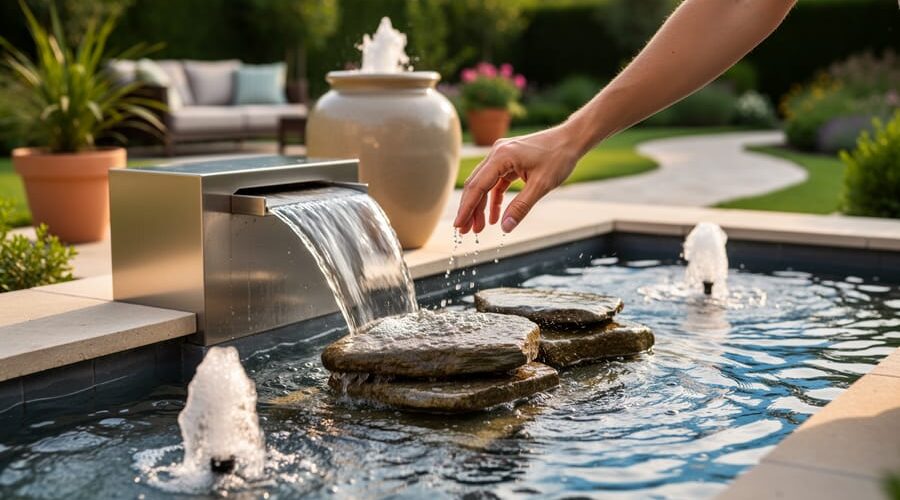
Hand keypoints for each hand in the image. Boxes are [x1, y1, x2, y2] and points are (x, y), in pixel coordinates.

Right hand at [454, 124, 581, 233]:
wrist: (571, 139)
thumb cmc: (559, 158)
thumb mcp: (541, 186)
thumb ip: (521, 207)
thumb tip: (505, 228)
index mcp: (501, 157)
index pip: (477, 186)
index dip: (466, 209)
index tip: (459, 226)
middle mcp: (496, 153)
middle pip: (475, 185)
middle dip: (470, 210)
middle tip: (466, 232)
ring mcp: (501, 156)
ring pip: (484, 184)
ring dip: (481, 206)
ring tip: (479, 228)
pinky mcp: (508, 160)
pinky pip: (495, 182)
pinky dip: (494, 199)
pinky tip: (494, 217)